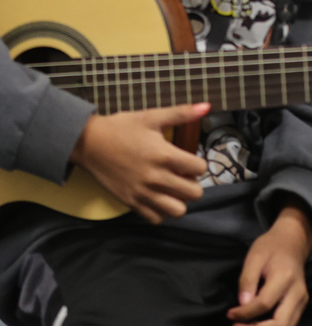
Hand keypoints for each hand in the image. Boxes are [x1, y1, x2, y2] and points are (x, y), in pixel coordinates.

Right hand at [70, 104, 208, 223]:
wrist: (90, 143)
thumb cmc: (122, 128)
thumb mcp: (152, 116)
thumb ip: (182, 113)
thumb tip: (207, 107)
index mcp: (164, 155)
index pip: (200, 169)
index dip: (200, 163)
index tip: (191, 160)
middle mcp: (156, 178)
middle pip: (194, 194)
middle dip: (194, 183)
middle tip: (184, 175)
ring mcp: (143, 193)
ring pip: (177, 211)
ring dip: (180, 200)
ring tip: (173, 188)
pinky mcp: (131, 203)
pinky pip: (155, 219)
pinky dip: (161, 211)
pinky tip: (158, 197)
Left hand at [228, 199, 311, 325]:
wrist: (292, 242)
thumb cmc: (271, 247)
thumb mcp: (254, 256)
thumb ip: (247, 280)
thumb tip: (242, 305)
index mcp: (285, 277)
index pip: (264, 304)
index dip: (244, 313)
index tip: (230, 314)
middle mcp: (297, 292)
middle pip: (280, 325)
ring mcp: (302, 300)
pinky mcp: (301, 305)